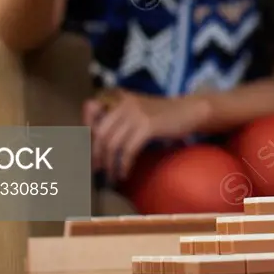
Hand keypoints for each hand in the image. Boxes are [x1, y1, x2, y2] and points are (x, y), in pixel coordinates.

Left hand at [84, 90, 210, 183]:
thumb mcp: (136, 109)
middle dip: (95, 153)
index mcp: (119, 97)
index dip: (85, 129)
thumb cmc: (162, 114)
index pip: (90, 108)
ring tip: (111, 175)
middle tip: (96, 168)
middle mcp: (124, 102)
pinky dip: (123, 165)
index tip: (86, 147)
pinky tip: (124, 173)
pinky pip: (128, 150)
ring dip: (109, 163)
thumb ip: (118, 118)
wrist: (189, 111)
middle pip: (100, 132)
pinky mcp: (147, 126)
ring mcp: (136, 113)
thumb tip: (96, 141)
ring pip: (112, 143)